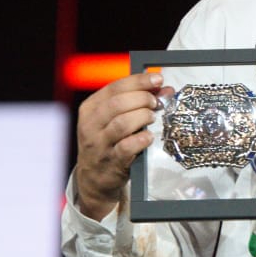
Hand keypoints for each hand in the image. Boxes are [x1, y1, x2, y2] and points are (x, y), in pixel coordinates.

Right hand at [74, 71, 170, 219]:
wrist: (95, 177)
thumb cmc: (108, 141)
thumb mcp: (114, 118)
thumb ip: (136, 101)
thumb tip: (165, 89)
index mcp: (90, 108)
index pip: (114, 87)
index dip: (139, 81)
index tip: (158, 79)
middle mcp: (90, 125)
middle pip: (118, 103)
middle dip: (142, 99)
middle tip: (155, 103)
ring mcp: (99, 144)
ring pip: (122, 123)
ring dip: (143, 117)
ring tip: (152, 118)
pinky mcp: (111, 162)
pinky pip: (127, 147)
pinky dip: (141, 139)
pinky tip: (149, 137)